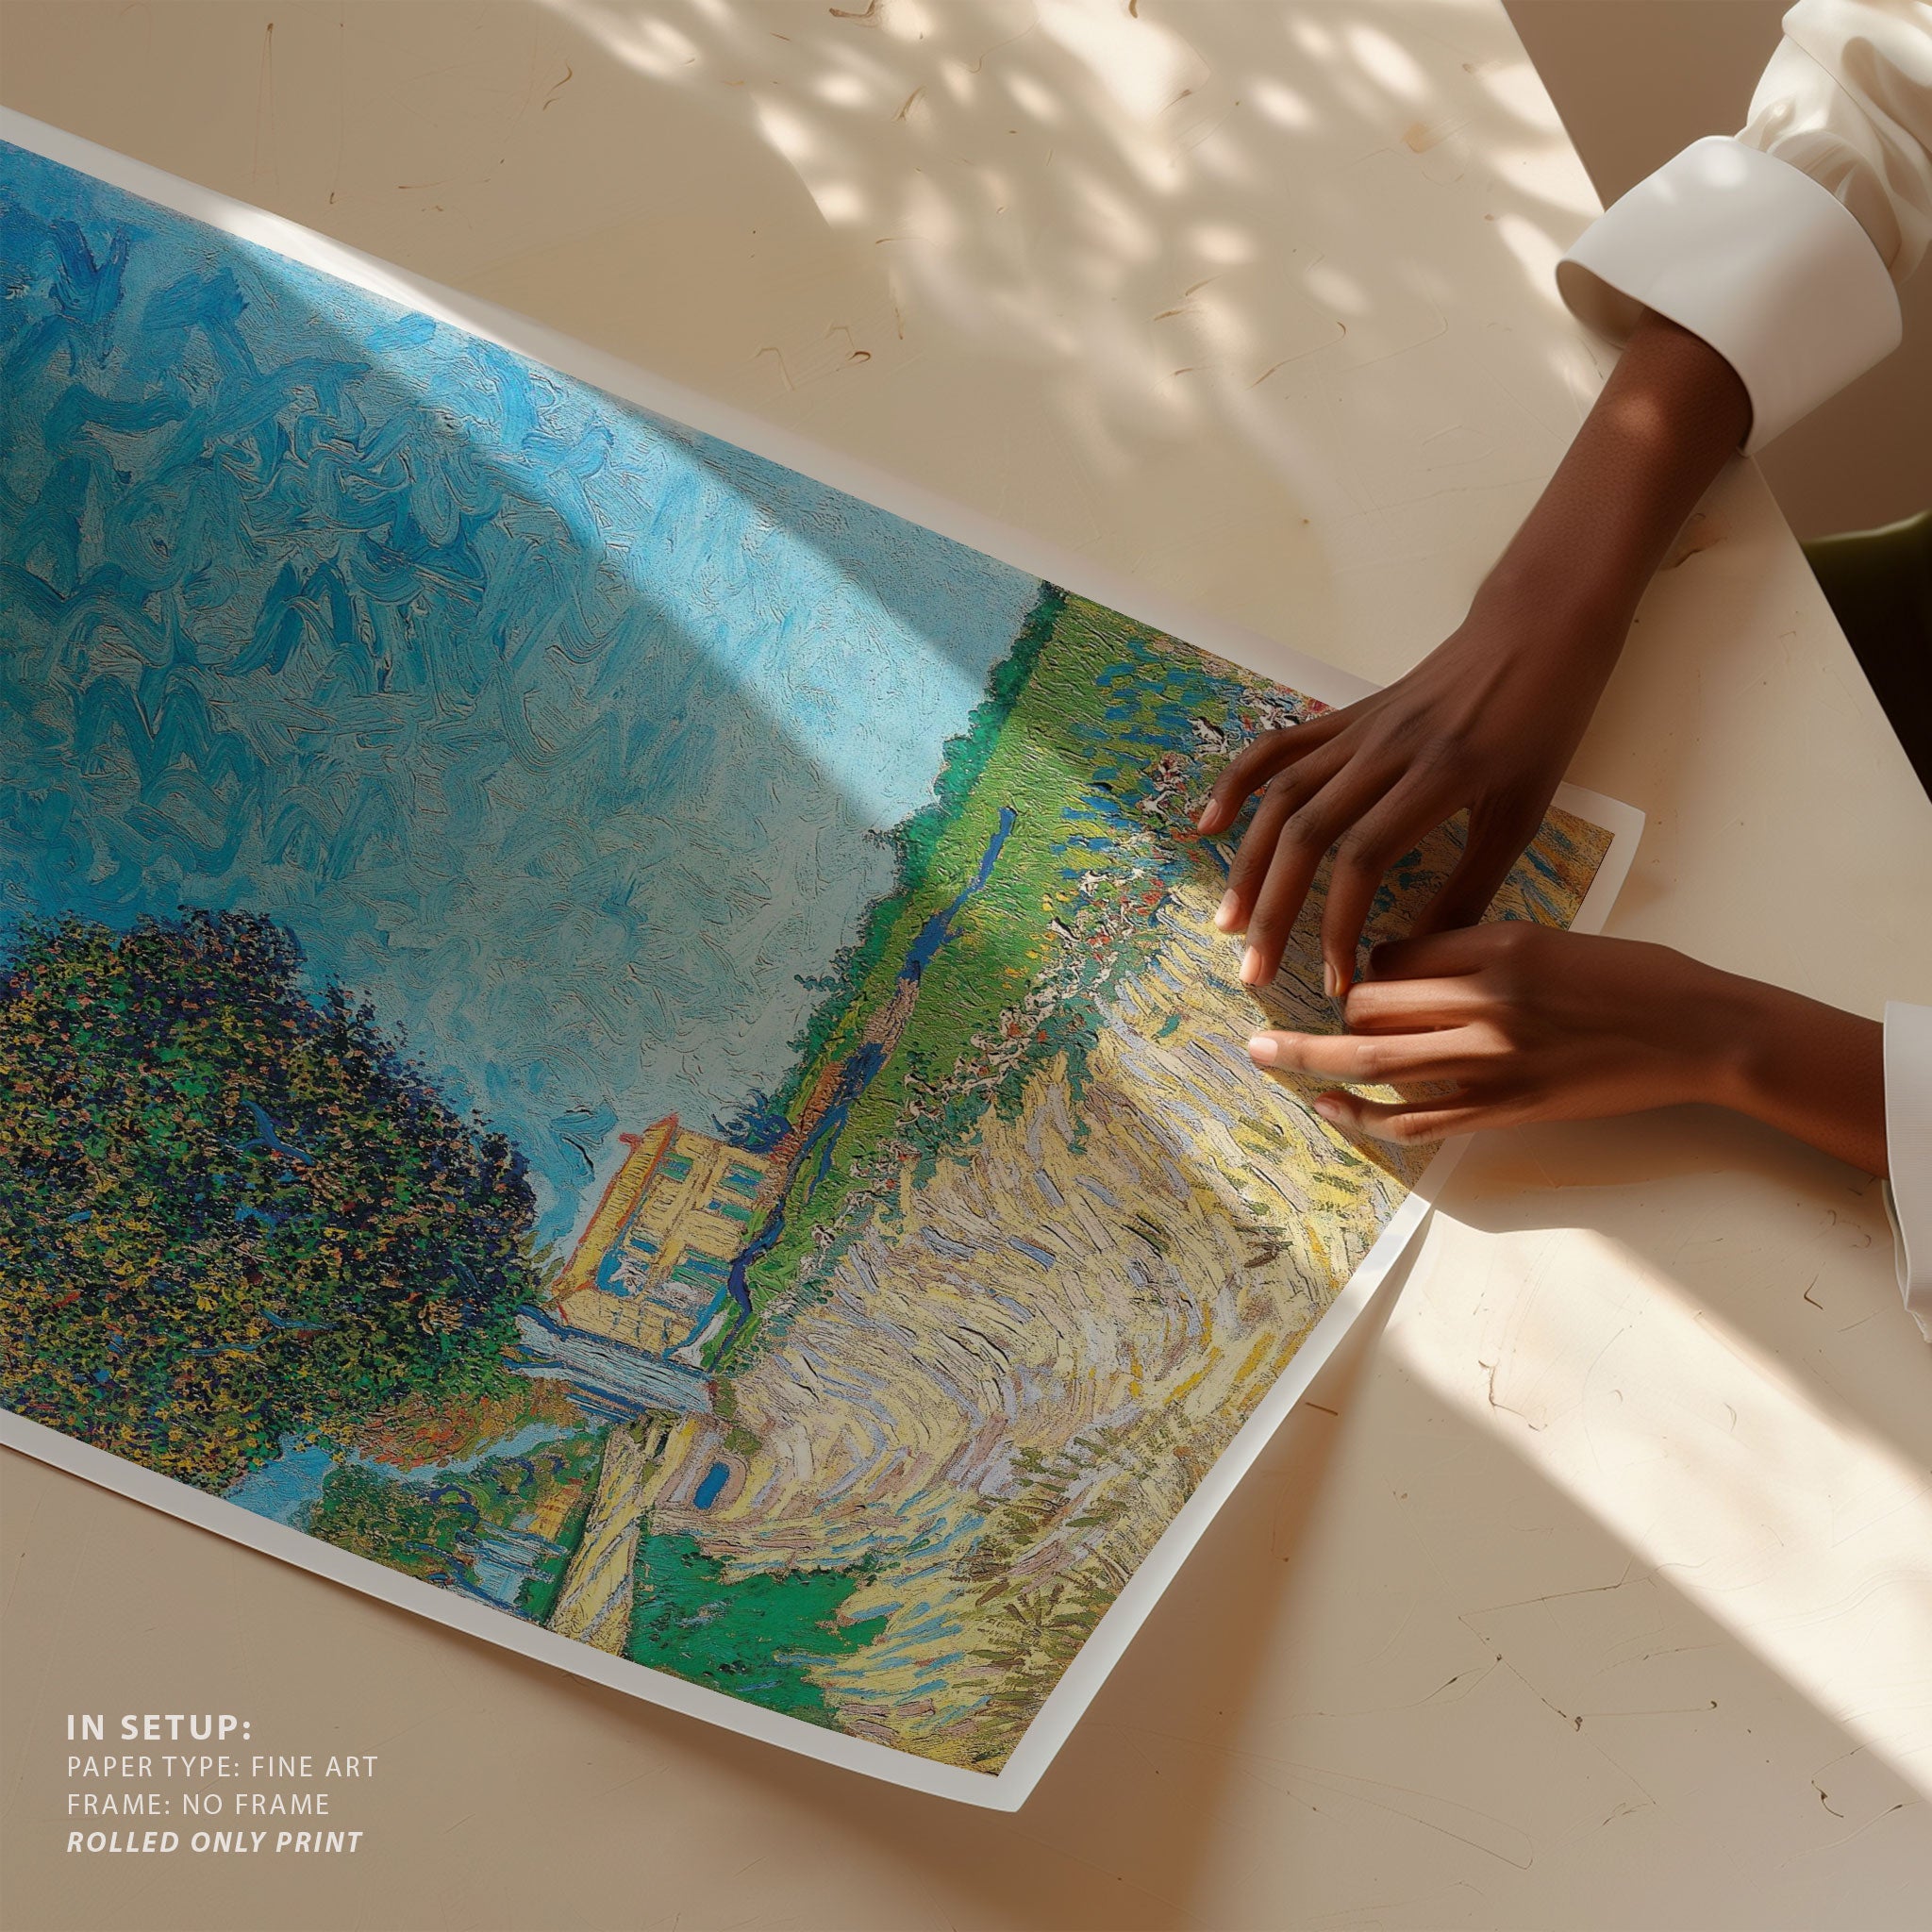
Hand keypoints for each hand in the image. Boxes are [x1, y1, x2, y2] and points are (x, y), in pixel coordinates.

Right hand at [1196, 589, 1619, 993]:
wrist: (1535, 628)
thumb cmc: (1542, 723)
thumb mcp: (1523, 812)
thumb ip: (1472, 885)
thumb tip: (1424, 954)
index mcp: (1438, 775)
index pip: (1364, 859)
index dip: (1340, 926)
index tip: (1337, 982)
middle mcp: (1386, 749)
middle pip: (1307, 834)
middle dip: (1275, 910)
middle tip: (1255, 971)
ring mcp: (1358, 728)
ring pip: (1282, 797)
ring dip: (1248, 864)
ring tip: (1228, 921)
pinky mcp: (1345, 715)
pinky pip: (1278, 747)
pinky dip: (1237, 784)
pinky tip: (1209, 826)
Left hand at [1246, 924, 1887, 1175]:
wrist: (1699, 1032)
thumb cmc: (1633, 977)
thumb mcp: (1549, 938)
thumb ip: (1477, 951)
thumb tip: (1402, 967)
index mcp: (1496, 944)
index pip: (1393, 951)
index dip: (1369, 965)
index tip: (1366, 975)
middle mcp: (1484, 1001)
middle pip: (1370, 1002)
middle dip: (1336, 1012)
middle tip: (1294, 1014)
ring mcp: (1491, 1061)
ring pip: (1373, 1060)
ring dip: (1308, 1058)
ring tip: (1261, 1055)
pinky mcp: (1504, 1110)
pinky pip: (1413, 1120)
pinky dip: (1361, 1116)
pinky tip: (1327, 1108)